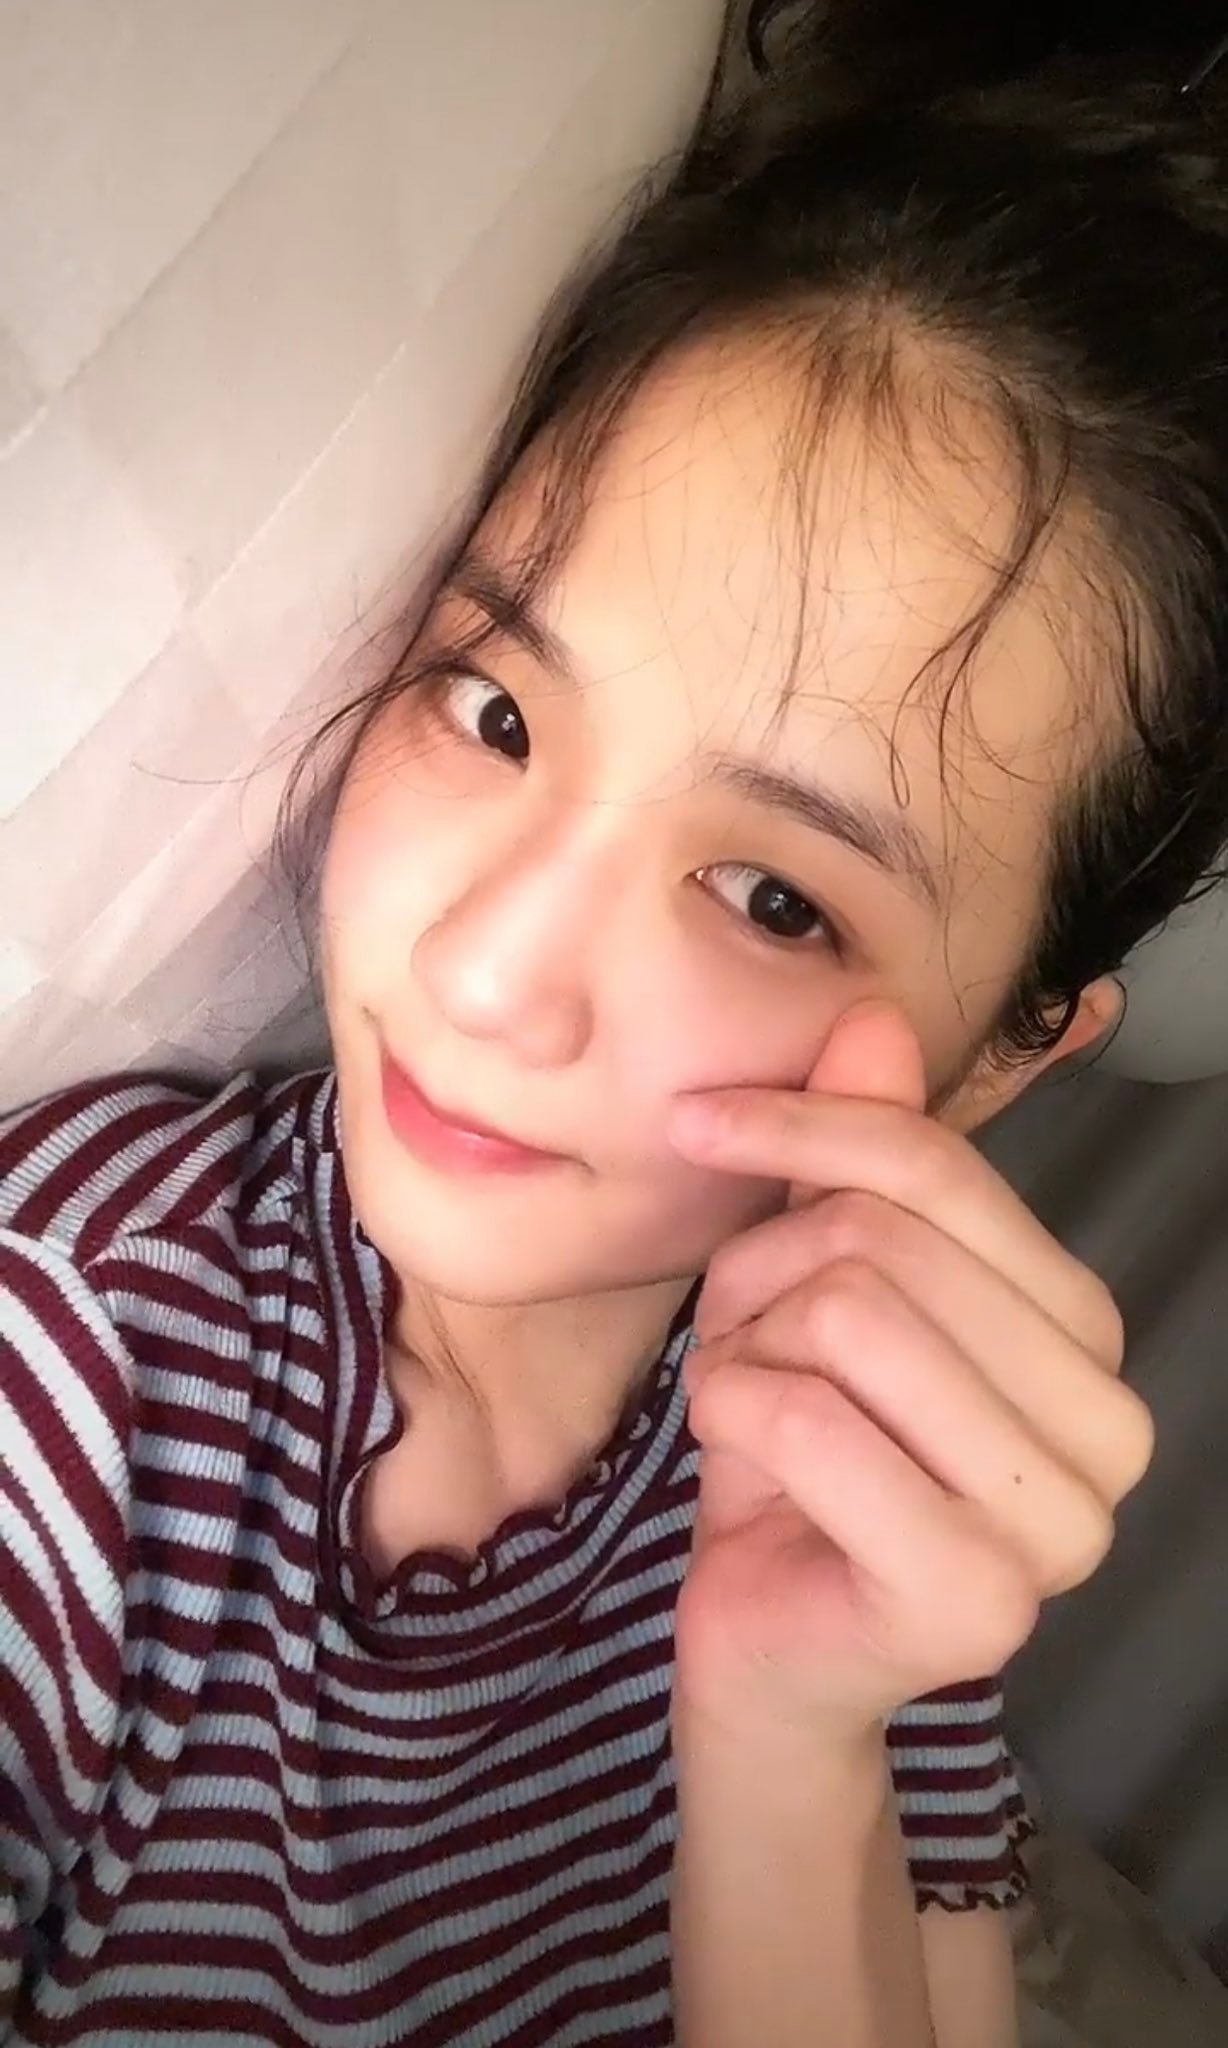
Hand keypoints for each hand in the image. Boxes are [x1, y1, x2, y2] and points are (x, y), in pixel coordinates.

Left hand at [667, 1000, 1153, 1746]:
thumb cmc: (798, 1460)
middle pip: (884, 1241)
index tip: (699, 1122)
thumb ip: (856, 1156)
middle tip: (740, 1340)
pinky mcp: (979, 1601)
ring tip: (747, 1402)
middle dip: (761, 1273)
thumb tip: (869, 1013)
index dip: (803, 1124)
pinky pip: (809, 1422)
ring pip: (848, 1316)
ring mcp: (1061, 1527)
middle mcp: (1111, 1427)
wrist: (770, 1650)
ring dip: (746, 1349)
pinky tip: (739, 1460)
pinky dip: (732, 1416)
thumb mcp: (816, 1283)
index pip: (939, 1168)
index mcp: (1087, 1331)